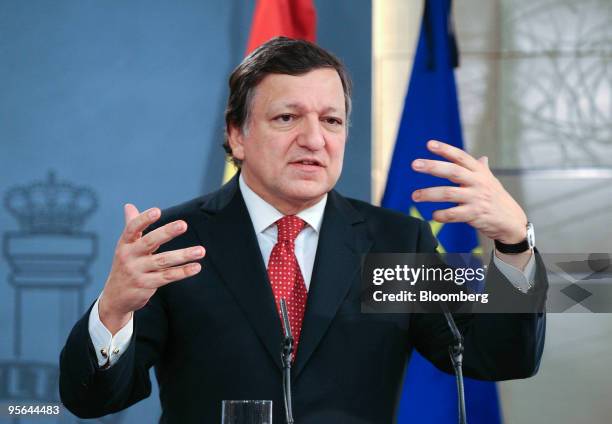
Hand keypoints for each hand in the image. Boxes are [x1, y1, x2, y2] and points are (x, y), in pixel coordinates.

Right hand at [99, 204, 204, 333]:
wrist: (115, 297)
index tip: (157, 211)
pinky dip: (182, 272)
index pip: (132, 228)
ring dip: (183, 255)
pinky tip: (196, 267)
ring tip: (201, 250)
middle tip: (183, 224)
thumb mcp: (125, 246)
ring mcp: (137, 271)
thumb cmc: (125, 265)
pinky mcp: (146, 285)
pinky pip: (167, 277)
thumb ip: (131, 226)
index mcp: (125, 244)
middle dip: (166, 233)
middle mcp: (129, 256)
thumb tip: (129, 205)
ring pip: (163, 261)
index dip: (144, 219)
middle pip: (149, 242)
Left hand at [411, 140, 527, 243]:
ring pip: (449, 193)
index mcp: (479, 172)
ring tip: (415, 196)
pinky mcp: (475, 215)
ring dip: (429, 194)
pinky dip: (442, 215)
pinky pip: (454, 214)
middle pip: (453, 171)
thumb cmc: (497, 199)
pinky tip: (433, 215)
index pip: (461, 157)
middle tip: (414, 164)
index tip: (429, 144)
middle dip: (433, 167)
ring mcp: (477, 198)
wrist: (512, 222)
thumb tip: (482, 157)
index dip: (445, 149)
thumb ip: (482, 170)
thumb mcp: (491, 181)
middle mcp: (478, 182)